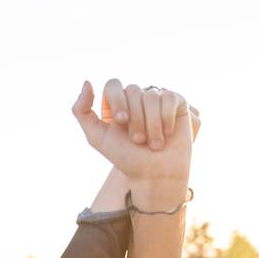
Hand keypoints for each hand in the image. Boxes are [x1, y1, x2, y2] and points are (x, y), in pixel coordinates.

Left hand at [72, 80, 199, 183]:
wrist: (156, 175)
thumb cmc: (127, 159)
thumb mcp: (97, 138)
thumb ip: (81, 111)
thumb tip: (87, 82)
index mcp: (117, 104)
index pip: (113, 85)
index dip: (117, 101)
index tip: (121, 121)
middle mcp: (136, 99)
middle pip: (133, 90)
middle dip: (135, 119)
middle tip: (138, 140)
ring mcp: (157, 99)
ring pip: (151, 96)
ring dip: (151, 124)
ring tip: (153, 143)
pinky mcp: (177, 102)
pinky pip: (170, 97)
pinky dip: (166, 119)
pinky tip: (167, 134)